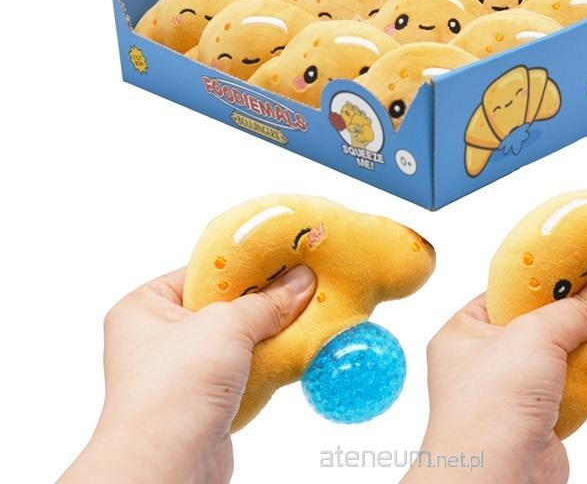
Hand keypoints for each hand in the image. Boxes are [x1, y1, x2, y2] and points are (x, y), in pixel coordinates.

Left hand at [59, 264, 315, 483]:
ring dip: (270, 333)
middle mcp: (158, 337)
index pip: (203, 271)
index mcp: (145, 306)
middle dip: (264, 299)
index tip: (285, 255)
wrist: (166, 469)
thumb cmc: (175, 387)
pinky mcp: (204, 402)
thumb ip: (268, 302)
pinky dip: (269, 363)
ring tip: (310, 312)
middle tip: (304, 282)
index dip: (245, 264)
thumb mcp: (226, 326)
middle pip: (224, 305)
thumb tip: (303, 280)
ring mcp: (182, 372)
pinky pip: (244, 370)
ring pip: (237, 340)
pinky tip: (299, 348)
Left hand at [405, 261, 586, 483]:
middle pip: (538, 320)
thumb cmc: (492, 404)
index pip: (508, 290)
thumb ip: (576, 308)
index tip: (583, 258)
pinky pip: (572, 384)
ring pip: (559, 353)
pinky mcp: (540, 417)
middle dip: (574, 306)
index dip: (545, 274)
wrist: (496, 482)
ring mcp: (512, 390)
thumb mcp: (534, 337)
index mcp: (464, 330)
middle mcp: (484, 358)